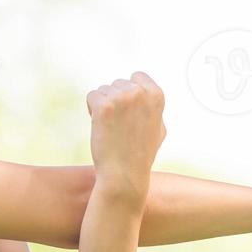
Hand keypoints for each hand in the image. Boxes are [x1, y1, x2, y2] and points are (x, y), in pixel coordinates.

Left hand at [87, 71, 165, 199]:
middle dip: (115, 100)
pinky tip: (100, 126)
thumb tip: (147, 91)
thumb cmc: (141, 154)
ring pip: (103, 90)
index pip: (137, 76)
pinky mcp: (103, 106)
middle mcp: (140, 93)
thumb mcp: (159, 128)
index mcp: (157, 95)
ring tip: (111, 128)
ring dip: (103, 106)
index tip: (129, 112)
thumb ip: (153, 107)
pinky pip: (92, 96)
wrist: (124, 175)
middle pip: (118, 83)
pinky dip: (92, 110)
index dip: (130, 92)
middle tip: (119, 125)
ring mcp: (121, 98)